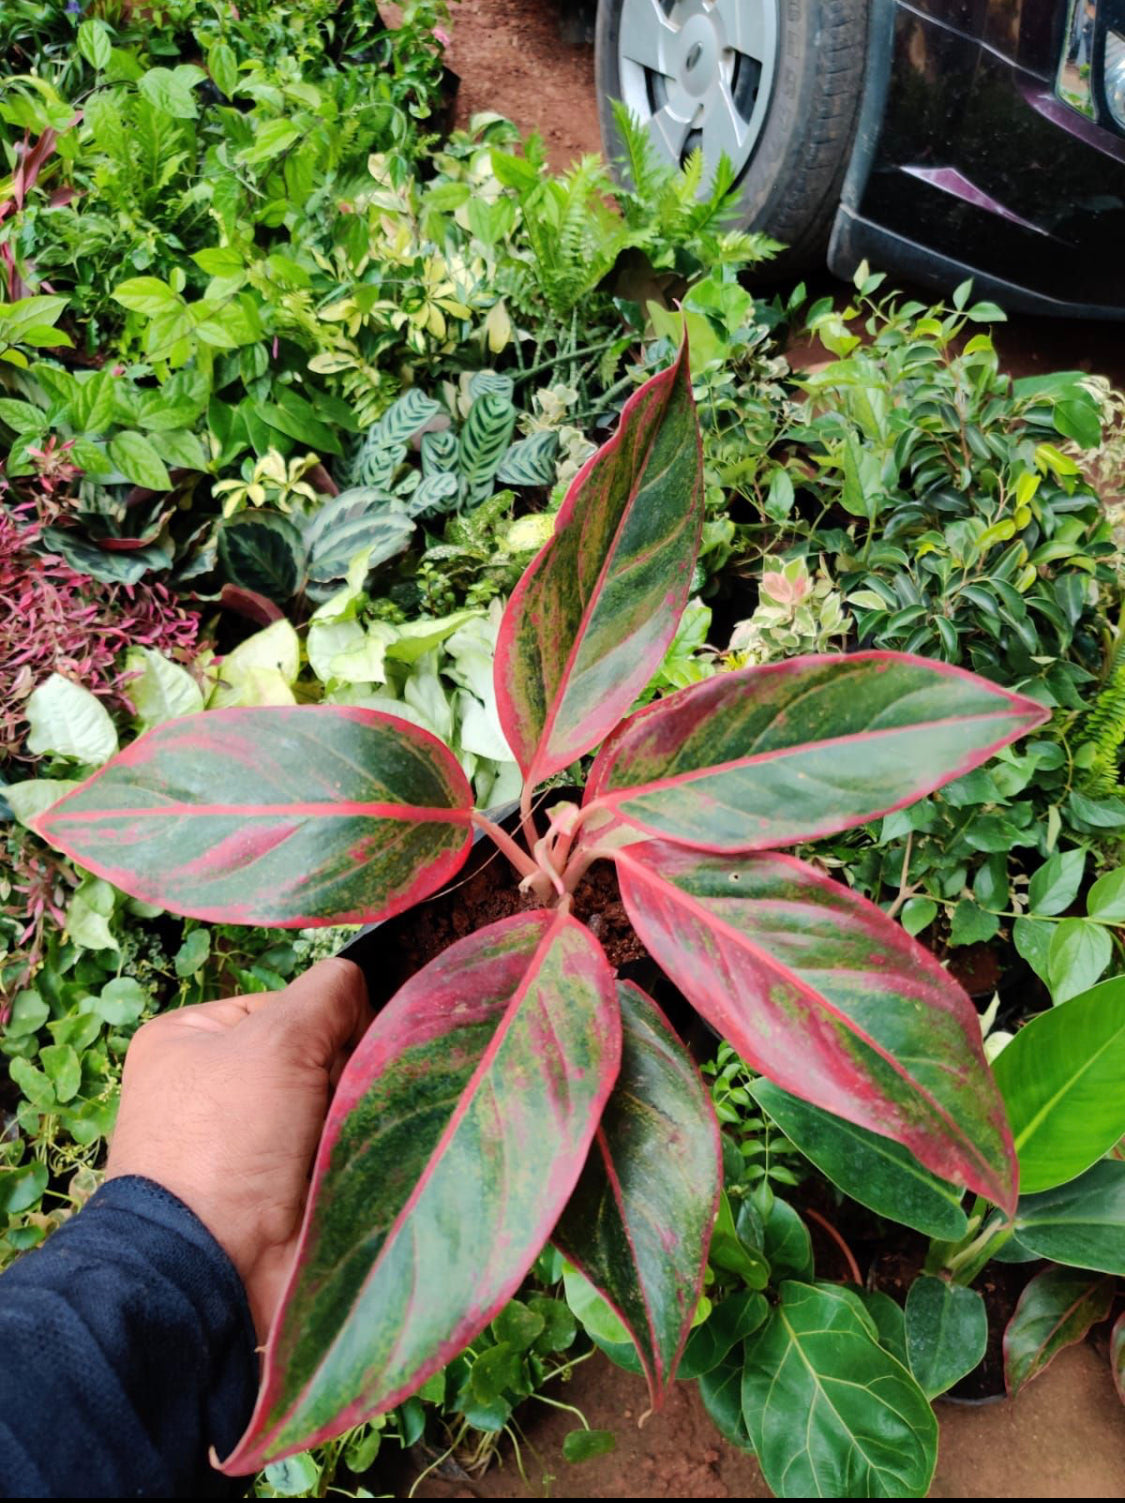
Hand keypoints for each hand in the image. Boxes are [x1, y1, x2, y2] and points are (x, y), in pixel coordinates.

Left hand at [106, 958, 370, 1342]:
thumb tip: (360, 988)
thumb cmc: (227, 1142)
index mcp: (190, 1039)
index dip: (328, 1022)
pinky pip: (335, 1153)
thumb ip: (328, 993)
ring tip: (353, 1142)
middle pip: (317, 1055)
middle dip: (343, 1075)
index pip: (290, 1004)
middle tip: (340, 1107)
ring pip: (332, 1106)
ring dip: (352, 1119)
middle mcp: (212, 1087)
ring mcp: (244, 1144)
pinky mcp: (275, 1194)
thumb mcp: (276, 1039)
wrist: (213, 1272)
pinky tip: (359, 1167)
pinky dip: (354, 1156)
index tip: (338, 1056)